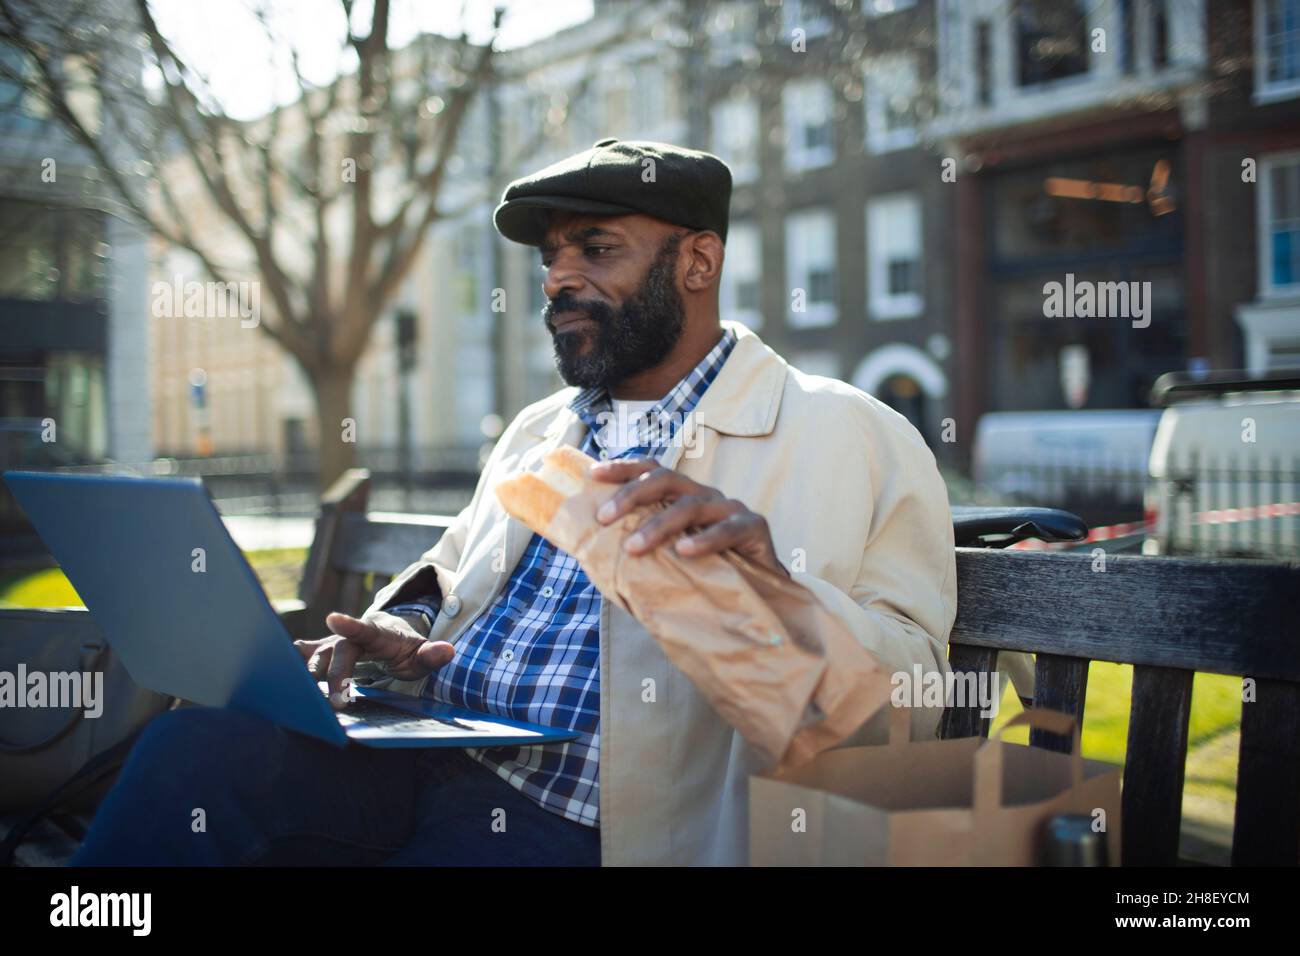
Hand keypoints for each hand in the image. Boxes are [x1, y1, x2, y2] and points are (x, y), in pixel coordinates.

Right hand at [294, 611, 454, 709]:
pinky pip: (308, 653)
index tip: (332, 618)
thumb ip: (433, 655)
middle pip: (338, 652)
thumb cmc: (407, 650)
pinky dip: (294, 658)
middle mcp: (352, 635)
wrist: (393, 638)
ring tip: (304, 696)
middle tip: (338, 703)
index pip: (364, 629)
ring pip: (318, 655)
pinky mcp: (325, 651)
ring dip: (310, 675)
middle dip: (334, 676)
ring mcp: (337, 642)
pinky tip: (278, 664)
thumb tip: (448, 651)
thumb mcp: (423, 654)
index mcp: (378, 633)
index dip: (349, 623)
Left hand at [590, 456, 789, 577]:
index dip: (623, 469)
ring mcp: (730, 508)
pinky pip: (727, 530)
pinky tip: (684, 551)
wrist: (756, 595)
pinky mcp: (753, 527)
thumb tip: (590, 555)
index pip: (651, 470)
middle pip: (666, 480)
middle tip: (603, 518)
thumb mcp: (668, 558)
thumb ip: (640, 550)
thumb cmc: (705, 574)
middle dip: (631, 495)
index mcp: (683, 496)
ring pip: (690, 506)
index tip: (593, 474)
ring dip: (658, 525)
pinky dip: (704, 539)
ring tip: (633, 546)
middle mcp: (705, 495)